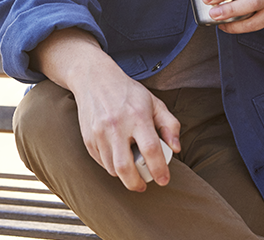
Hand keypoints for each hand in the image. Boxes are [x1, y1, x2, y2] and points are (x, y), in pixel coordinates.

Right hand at [30, 27, 180, 191]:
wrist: (94, 79)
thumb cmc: (127, 91)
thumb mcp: (154, 102)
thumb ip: (170, 125)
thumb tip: (175, 149)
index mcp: (137, 116)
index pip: (150, 150)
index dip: (159, 169)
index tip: (163, 180)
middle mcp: (116, 125)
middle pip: (125, 167)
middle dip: (136, 183)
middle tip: (143, 185)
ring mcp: (99, 132)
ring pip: (112, 168)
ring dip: (123, 174)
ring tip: (131, 167)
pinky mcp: (88, 138)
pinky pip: (101, 162)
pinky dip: (111, 165)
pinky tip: (118, 155)